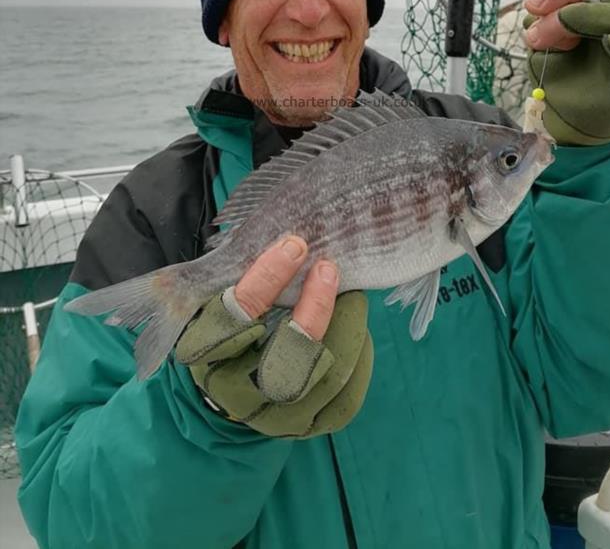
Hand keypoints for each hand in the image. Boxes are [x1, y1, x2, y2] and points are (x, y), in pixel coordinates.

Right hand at [175, 236, 372, 437]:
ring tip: (349, 291)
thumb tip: (285, 230)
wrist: (227, 389)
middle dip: (317, 306)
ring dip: (346, 323)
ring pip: (325, 370)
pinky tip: (354, 325)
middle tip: (331, 267)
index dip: (269, 275)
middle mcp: (238, 390)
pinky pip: (347, 394)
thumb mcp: (215, 294)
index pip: (238, 311)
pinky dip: (359, 354)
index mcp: (207, 350)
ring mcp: (275, 414)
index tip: (296, 242)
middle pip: (288, 351)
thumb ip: (231, 264)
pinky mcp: (308, 423)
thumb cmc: (229, 322)